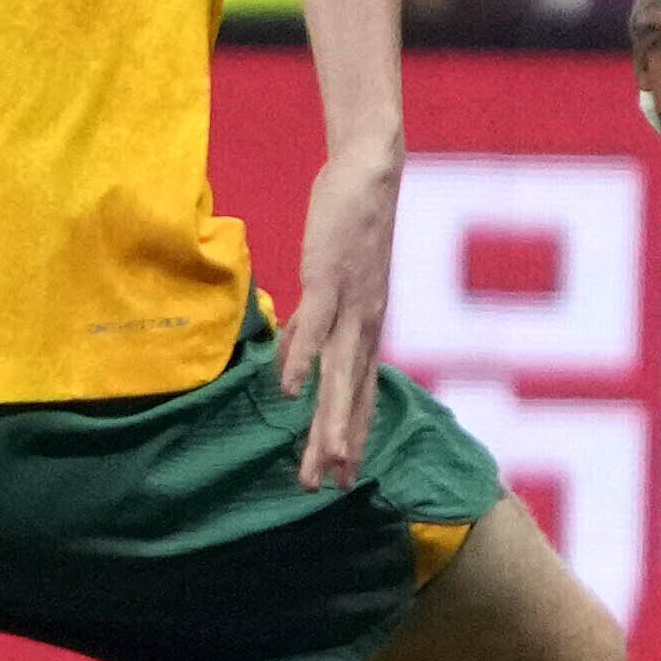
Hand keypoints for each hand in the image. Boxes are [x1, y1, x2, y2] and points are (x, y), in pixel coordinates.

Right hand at [273, 143, 400, 490]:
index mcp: (365, 326)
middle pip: (349, 397)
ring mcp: (350, 303)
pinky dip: (301, 361)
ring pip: (338, 374)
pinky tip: (289, 392)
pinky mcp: (330, 279)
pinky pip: (314, 328)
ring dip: (330, 419)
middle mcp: (365, 324)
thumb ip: (310, 324)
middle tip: (326, 489)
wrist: (372, 171)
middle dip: (337, 445)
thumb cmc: (350, 220)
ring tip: (323, 460)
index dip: (351, 435)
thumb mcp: (330, 283)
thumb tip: (291, 365)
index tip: (342, 477)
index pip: (359, 393)